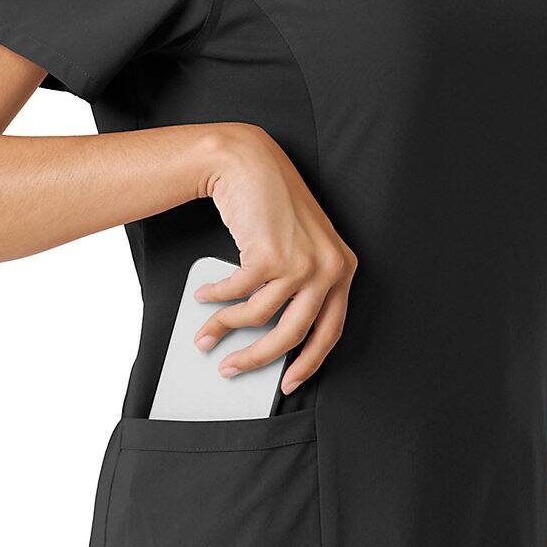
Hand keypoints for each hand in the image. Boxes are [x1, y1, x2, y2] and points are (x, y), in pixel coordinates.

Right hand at [194, 123, 355, 394]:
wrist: (249, 162)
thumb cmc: (272, 206)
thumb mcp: (299, 249)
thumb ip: (297, 290)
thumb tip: (268, 337)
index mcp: (342, 270)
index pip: (330, 332)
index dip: (308, 363)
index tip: (289, 383)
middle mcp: (329, 268)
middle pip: (294, 335)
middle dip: (258, 359)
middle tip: (233, 370)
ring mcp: (302, 262)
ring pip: (260, 318)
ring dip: (225, 328)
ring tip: (206, 333)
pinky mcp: (270, 255)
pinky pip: (237, 294)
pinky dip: (217, 299)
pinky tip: (205, 296)